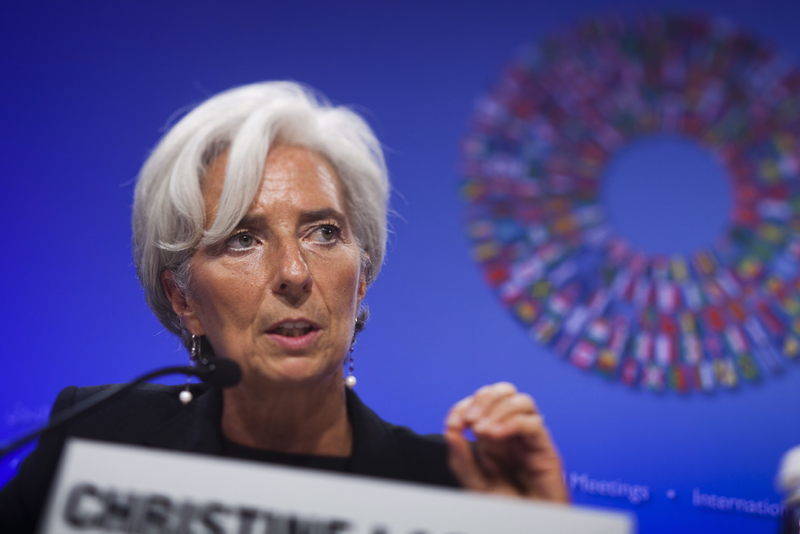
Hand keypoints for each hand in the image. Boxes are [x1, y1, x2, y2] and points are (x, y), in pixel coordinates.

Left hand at [444, 382, 568, 502]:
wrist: (527, 527)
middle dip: (483, 399)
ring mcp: (528, 439)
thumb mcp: (473, 484)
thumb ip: (460, 459)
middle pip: (503, 391)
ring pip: (521, 400)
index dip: (463, 406)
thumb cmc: (505, 509)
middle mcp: (511, 432)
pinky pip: (533, 423)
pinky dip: (513, 422)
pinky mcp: (545, 449)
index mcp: (491, 436)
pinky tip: (498, 435)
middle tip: (470, 421)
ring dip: (498, 408)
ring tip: (484, 430)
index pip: (479, 402)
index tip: (453, 424)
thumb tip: (451, 431)